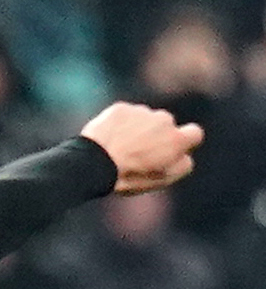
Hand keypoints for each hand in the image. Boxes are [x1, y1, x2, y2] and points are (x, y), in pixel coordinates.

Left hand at [83, 101, 203, 195]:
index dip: (182, 142)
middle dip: (156, 135)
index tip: (169, 150)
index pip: (194, 134)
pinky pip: (123, 116)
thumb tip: (185, 155)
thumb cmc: (129, 175)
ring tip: (119, 148)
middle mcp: (164, 120)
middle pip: (165, 125)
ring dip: (136, 129)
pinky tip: (107, 139)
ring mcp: (142, 112)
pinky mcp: (121, 109)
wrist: (94, 162)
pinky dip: (118, 125)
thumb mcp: (162, 179)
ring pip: (144, 119)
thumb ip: (182, 165)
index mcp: (178, 139)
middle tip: (137, 153)